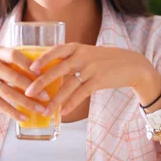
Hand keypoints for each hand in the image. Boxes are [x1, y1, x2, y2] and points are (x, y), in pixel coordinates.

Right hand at [0, 46, 49, 121]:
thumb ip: (13, 61)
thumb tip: (42, 70)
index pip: (15, 55)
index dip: (29, 64)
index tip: (43, 73)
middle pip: (15, 77)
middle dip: (33, 88)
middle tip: (47, 97)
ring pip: (10, 93)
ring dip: (27, 103)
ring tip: (40, 109)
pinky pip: (1, 105)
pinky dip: (13, 112)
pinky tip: (24, 117)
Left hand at [24, 43, 153, 115]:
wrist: (132, 66)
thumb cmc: (105, 61)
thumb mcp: (87, 54)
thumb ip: (70, 60)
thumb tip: (48, 72)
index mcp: (77, 47)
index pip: (56, 50)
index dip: (42, 59)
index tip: (30, 68)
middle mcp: (82, 55)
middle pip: (58, 69)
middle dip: (41, 82)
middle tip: (28, 93)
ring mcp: (91, 68)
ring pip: (68, 85)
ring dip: (55, 100)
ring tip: (45, 111)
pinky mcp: (99, 80)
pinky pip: (81, 93)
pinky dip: (71, 103)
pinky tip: (63, 112)